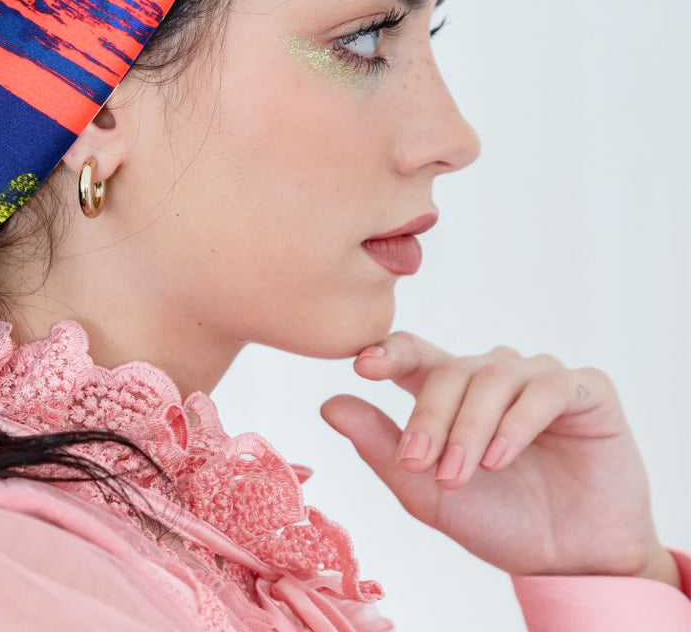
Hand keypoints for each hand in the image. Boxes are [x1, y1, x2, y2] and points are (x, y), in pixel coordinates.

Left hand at [320, 331, 672, 580]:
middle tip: (418, 462)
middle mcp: (494, 374)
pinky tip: (499, 458)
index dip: (389, 352)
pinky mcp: (588, 391)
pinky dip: (517, 422)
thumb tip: (329, 404)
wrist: (570, 563)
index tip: (363, 366)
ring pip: (493, 376)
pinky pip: (545, 388)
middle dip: (429, 417)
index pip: (414, 353)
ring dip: (469, 426)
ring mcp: (539, 378)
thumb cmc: (496, 521)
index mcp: (452, 390)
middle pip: (449, 371)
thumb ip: (379, 445)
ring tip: (460, 473)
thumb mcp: (425, 490)